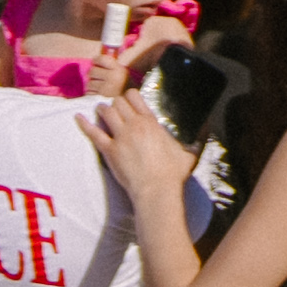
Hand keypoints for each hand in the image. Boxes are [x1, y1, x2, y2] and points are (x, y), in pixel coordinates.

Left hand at [88, 83, 189, 197]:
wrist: (156, 190)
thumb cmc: (173, 173)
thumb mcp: (190, 151)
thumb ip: (197, 137)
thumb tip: (208, 126)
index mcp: (152, 122)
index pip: (135, 97)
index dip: (130, 96)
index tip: (129, 100)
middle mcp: (135, 125)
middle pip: (118, 102)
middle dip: (116, 103)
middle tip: (115, 109)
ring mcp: (120, 137)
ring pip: (106, 112)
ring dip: (103, 110)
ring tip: (101, 111)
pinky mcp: (109, 151)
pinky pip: (93, 133)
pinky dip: (84, 124)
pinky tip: (78, 117)